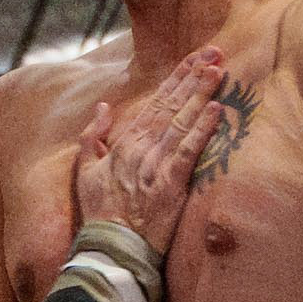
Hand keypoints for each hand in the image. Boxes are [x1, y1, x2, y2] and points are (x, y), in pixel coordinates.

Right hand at [69, 46, 227, 261]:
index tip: (194, 58)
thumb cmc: (100, 213)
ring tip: (218, 71)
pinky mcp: (170, 185)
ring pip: (182, 122)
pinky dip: (202, 129)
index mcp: (125, 143)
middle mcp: (141, 148)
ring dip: (200, 94)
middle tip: (214, 52)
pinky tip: (216, 109)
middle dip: (193, 77)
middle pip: (171, 105)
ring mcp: (156, 166)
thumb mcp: (85, 172)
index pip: (155, 103)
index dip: (176, 78)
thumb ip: (92, 137)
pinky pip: (189, 151)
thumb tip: (103, 107)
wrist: (110, 249)